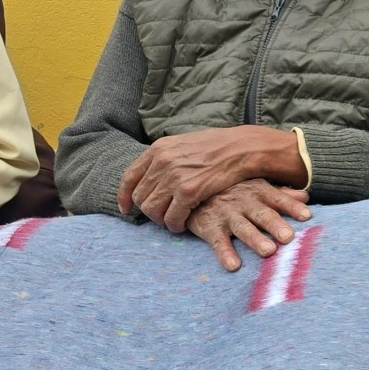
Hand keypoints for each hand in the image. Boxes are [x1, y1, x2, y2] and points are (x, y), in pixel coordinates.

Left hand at [118, 126, 306, 232]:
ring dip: (161, 220)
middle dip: (148, 211)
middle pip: (140, 197)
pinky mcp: (189, 192)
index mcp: (158, 149)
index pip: (129, 177)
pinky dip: (175, 225)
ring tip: (173, 221)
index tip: (127, 208)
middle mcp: (162, 162)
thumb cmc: (219, 146)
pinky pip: (172, 218)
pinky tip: (182, 225)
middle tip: (161, 216)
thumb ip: (167, 157)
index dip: (124, 197)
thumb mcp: (185, 144)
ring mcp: (174, 177)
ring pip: (152, 210)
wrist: (243, 148)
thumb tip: (154, 173)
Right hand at [185, 179, 311, 271]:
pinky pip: (218, 242)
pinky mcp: (210, 228)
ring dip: (255, 239)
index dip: (292, 207)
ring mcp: (227, 215)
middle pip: (263, 214)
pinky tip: (234, 266)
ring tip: (269, 251)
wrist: (194, 189)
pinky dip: (225, 253)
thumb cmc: (234, 190)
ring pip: (243, 228)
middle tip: (289, 237)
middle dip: (276, 225)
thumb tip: (306, 196)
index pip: (279, 199)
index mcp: (259, 191)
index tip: (307, 216)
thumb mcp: (256, 186)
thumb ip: (281, 194)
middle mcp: (244, 202)